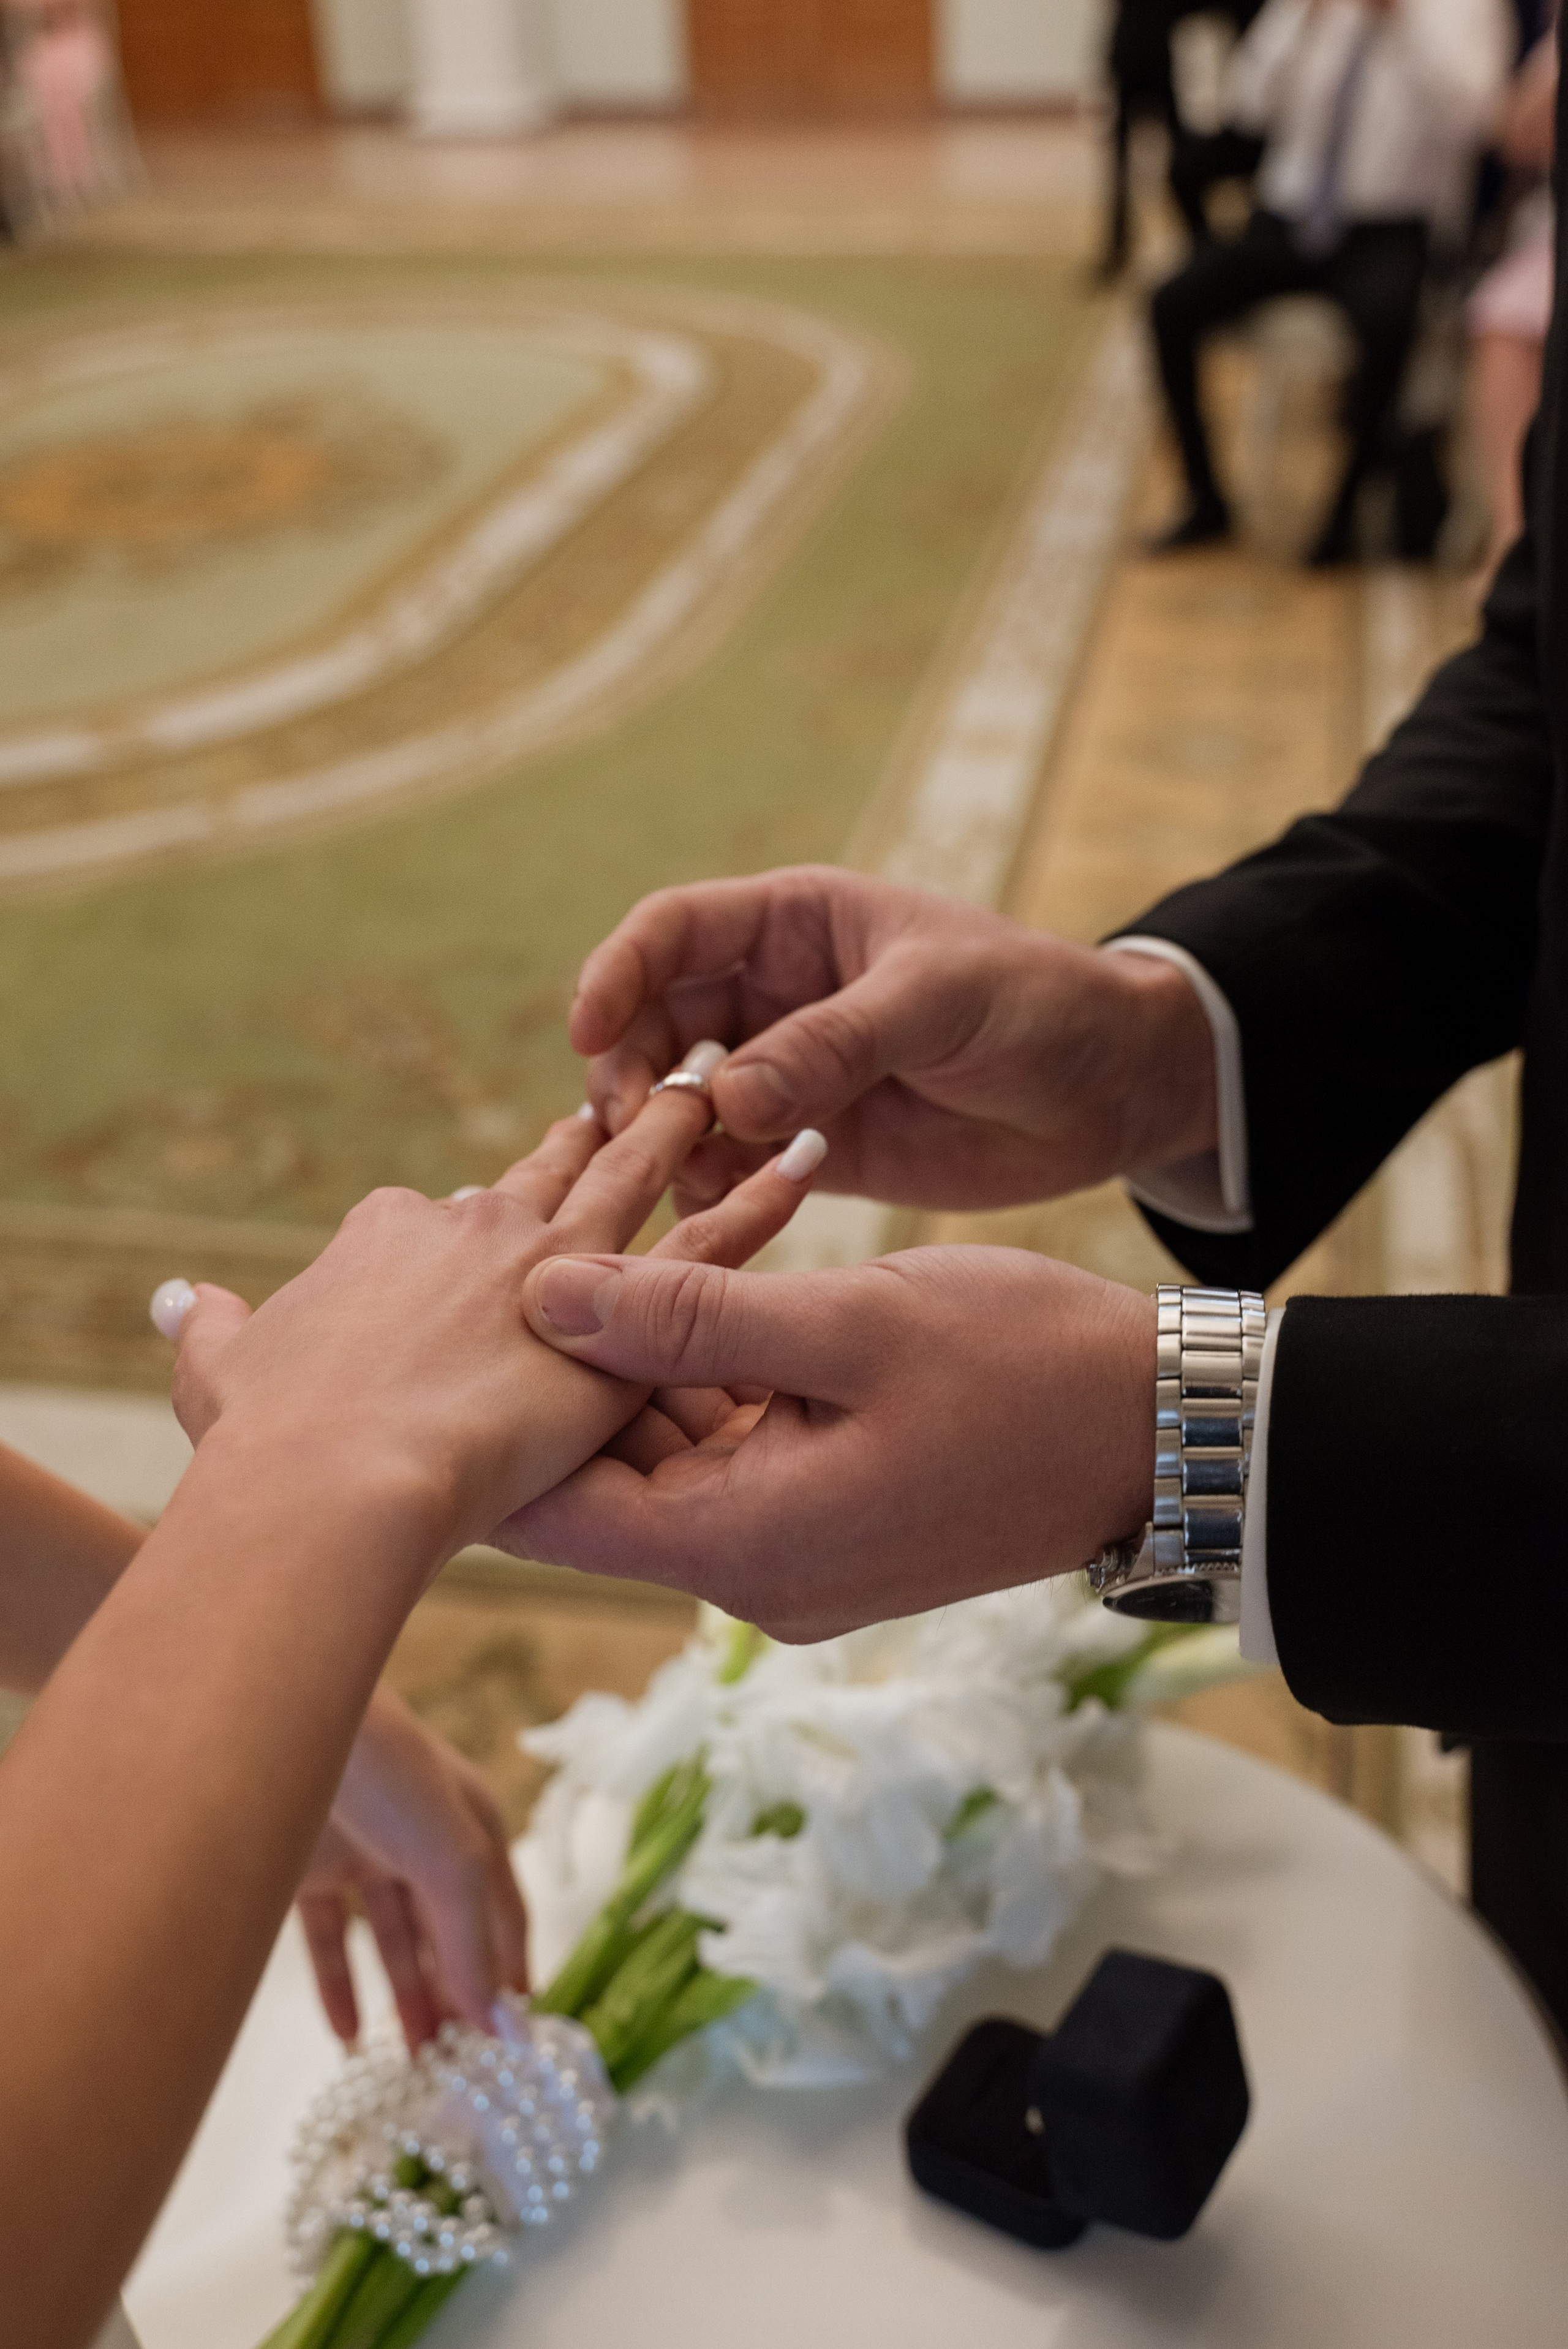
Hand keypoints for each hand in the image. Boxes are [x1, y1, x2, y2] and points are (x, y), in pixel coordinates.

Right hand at [163, 1080, 826, 1567]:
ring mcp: (552, 1259)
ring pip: (637, 1176)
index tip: (500, 1203)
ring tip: (737, 1086)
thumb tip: (175, 1301)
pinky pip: (713, 1241)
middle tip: (654, 1087)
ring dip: (687, 1130)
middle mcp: (475, 1226)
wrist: (331, 1483)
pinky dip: (761, 1198)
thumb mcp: (221, 1376)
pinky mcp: (622, 1310)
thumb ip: (210, 1333)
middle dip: (598, 1128)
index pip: (441, 1213)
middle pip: (548, 1169)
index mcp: (386, 1235)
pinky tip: (806, 1157)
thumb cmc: (268, 1446)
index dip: (473, 1212)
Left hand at [299, 1686, 526, 2051]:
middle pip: (446, 1934)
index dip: (510, 1974)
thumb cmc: (390, 1774)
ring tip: (409, 2063)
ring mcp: (363, 1854)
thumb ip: (474, 1946)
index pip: (504, 1914)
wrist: (285, 1723)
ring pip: (388, 1943)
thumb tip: (507, 2030)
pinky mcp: (307, 1868)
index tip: (514, 2045)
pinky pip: (327, 1941)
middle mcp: (422, 1842)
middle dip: (453, 1997)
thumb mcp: (452, 1860)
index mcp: (473, 1827)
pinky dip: (338, 1987)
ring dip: (402, 2000)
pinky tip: (346, 2036)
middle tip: (456, 2069)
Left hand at [501, 1246, 1155, 1640]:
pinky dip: (704, 1375)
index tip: (451, 1329)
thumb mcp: (849, 1322)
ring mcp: (793, 1550)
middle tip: (516, 1255)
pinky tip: (693, 1284)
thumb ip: (690, 1314)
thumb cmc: (1023, 1368)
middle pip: (602, 1484)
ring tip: (599, 1248)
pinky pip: (728, 1449)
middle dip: (563, 1377)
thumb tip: (543, 1295)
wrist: (1159, 1428)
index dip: (489, 1426)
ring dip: (638, 1365)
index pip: (552, 1519)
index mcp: (745, 1546)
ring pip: (662, 1457)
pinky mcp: (826, 1516)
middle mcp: (754, 1572)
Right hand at [570, 868, 1216, 1213]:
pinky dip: (708, 1192)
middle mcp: (772, 997)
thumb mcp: (941, 1001)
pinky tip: (726, 1211)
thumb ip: (834, 1043)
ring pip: (679, 1106)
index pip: (674, 932)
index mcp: (795, 924)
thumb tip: (721, 1097)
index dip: (618, 973)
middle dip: (632, 1072)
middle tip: (636, 1129)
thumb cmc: (1040, 1004)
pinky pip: (726, 1170)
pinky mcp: (805, 1152)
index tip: (588, 1029)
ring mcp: (784, 1077)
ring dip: (662, 1141)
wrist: (1115, 1091)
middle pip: (654, 1025)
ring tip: (681, 1177)